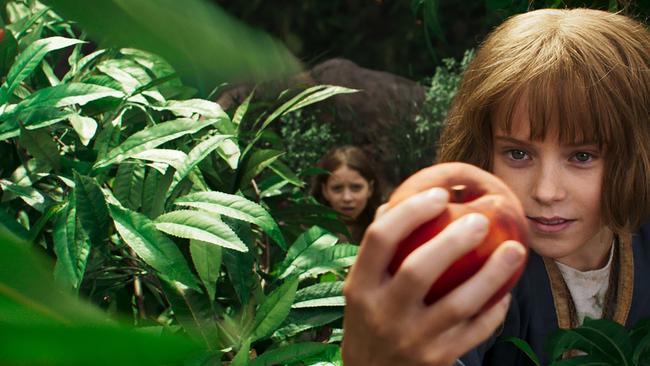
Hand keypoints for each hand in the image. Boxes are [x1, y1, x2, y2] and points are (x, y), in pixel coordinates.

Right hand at [342, 187, 525, 365]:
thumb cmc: (370, 317)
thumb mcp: (361, 286)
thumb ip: (380, 249)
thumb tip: (402, 202)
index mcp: (359, 286)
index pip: (380, 238)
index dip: (410, 211)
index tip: (440, 194)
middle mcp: (382, 313)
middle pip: (419, 269)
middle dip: (454, 240)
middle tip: (481, 219)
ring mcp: (411, 339)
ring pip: (458, 304)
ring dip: (492, 274)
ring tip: (515, 249)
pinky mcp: (437, 360)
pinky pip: (474, 331)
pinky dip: (494, 310)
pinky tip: (506, 291)